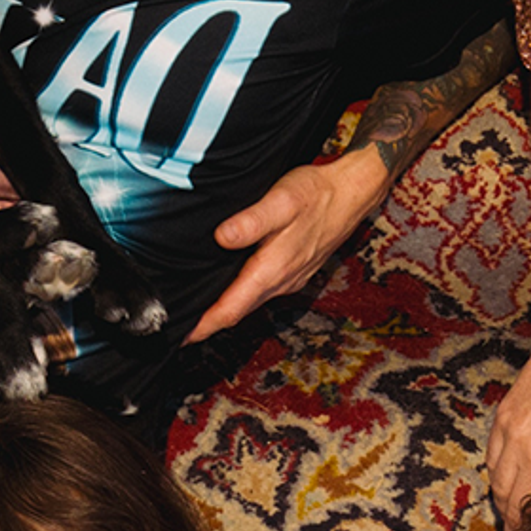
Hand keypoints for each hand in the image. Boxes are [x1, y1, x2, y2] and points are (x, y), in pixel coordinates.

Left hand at [187, 152, 385, 344]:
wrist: (351, 194)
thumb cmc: (317, 195)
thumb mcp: (281, 200)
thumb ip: (251, 221)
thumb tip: (222, 237)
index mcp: (272, 269)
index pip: (231, 309)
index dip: (204, 326)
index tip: (180, 336)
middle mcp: (281, 281)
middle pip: (238, 312)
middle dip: (209, 322)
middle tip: (179, 325)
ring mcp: (290, 279)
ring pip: (250, 303)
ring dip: (226, 310)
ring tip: (200, 310)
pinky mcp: (294, 271)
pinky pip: (262, 292)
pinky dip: (242, 296)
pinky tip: (231, 286)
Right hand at [486, 337, 530, 530]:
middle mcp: (527, 453)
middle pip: (508, 503)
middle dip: (511, 527)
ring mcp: (510, 434)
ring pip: (497, 482)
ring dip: (502, 503)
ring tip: (510, 516)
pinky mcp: (504, 417)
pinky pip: (493, 457)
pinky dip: (497, 474)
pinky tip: (506, 479)